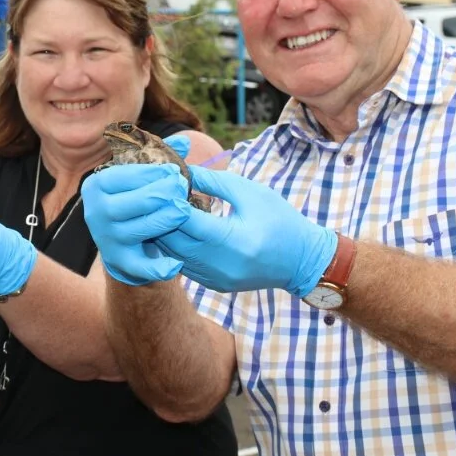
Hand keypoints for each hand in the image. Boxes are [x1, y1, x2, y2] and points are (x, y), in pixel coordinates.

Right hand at [81, 163, 192, 284]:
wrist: (121, 238)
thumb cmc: (133, 197)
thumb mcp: (140, 175)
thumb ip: (160, 157)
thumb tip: (185, 143)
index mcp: (96, 186)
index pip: (126, 174)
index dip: (154, 172)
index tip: (175, 171)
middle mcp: (95, 212)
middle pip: (136, 201)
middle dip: (164, 194)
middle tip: (183, 189)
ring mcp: (106, 238)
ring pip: (142, 228)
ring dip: (167, 220)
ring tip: (185, 211)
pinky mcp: (118, 260)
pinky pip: (139, 266)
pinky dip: (157, 268)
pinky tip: (176, 265)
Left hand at [150, 167, 336, 298]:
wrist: (303, 261)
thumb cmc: (280, 220)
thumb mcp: (251, 193)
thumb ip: (214, 181)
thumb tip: (182, 170)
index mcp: (233, 240)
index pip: (186, 220)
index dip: (169, 201)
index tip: (160, 183)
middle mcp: (221, 264)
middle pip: (172, 240)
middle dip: (160, 217)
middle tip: (152, 196)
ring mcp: (216, 279)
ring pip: (173, 255)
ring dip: (163, 233)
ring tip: (159, 211)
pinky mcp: (214, 285)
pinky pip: (183, 265)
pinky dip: (174, 248)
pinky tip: (173, 231)